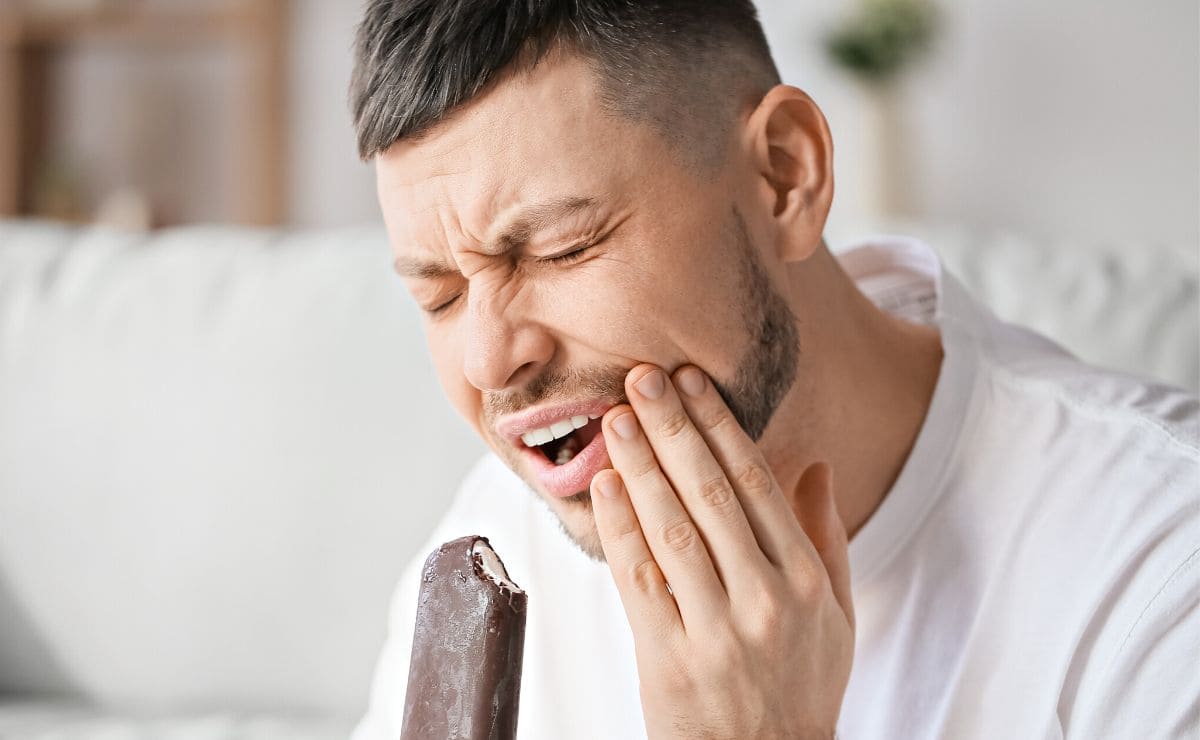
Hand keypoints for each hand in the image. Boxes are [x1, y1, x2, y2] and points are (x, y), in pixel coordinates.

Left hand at [589, 364, 853, 739]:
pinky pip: (639, 581)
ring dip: (641, 466)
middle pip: (711, 494)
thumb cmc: (802, 686)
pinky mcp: (669, 659)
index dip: (719, 426)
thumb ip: (825, 536)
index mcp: (806, 580)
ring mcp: (716, 630)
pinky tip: (604, 486)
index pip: (756, 483)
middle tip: (642, 377)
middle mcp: (765, 599)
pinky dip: (620, 528)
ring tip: (617, 417)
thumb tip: (815, 464)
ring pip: (672, 529)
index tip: (691, 381)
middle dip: (674, 428)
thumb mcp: (836, 615)